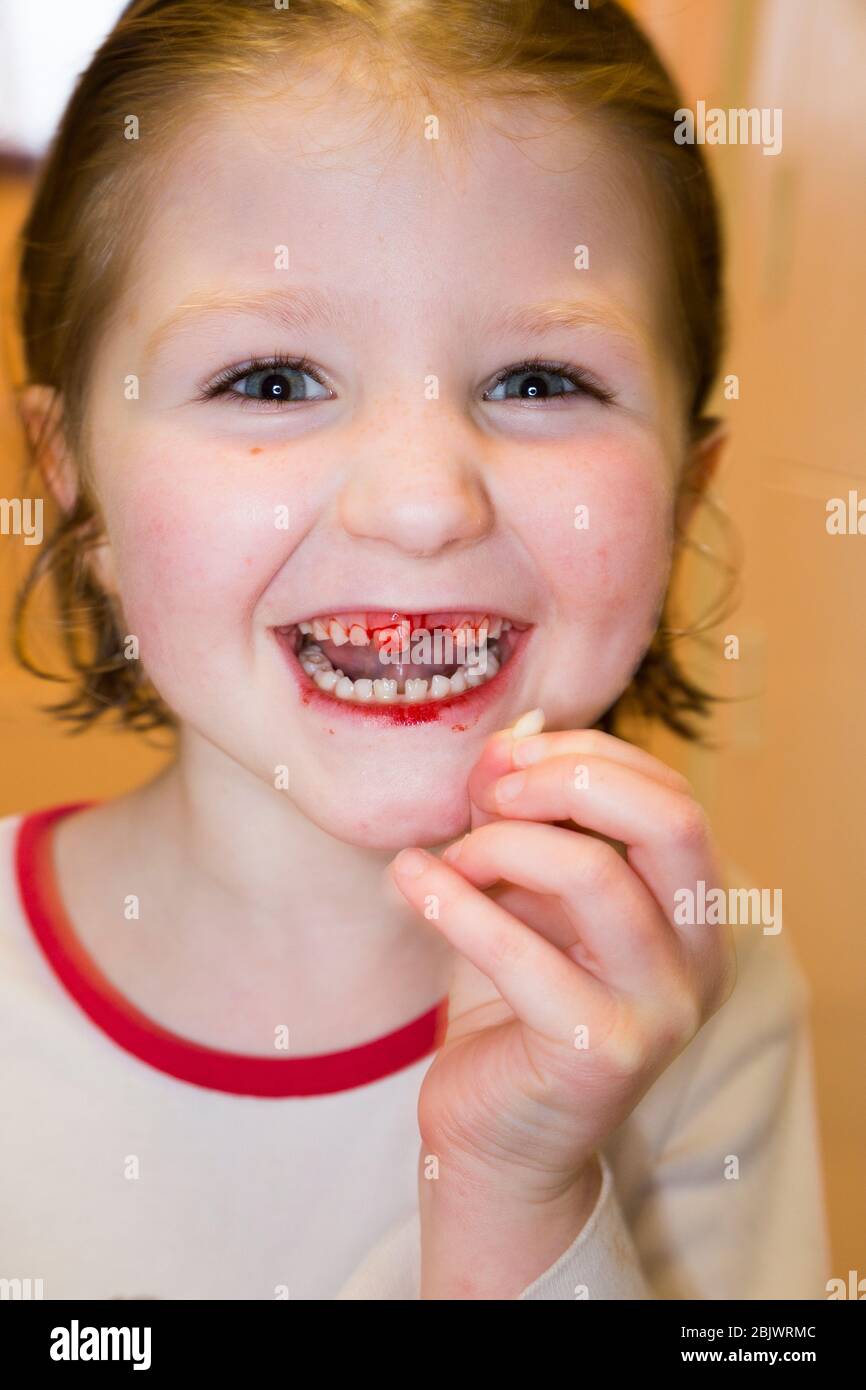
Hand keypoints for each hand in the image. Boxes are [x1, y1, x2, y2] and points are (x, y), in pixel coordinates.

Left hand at [388, 725, 736, 1296]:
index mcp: (692, 910)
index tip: (506, 756)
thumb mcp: (525, 895)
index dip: (585, 755)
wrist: (495, 1137)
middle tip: (493, 789)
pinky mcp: (601, 1052)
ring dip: (500, 845)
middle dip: (571, 778)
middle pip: (669, 819)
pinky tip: (409, 882)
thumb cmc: (513, 1004)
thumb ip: (525, 822)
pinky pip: (522, 952)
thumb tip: (503, 745)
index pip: (668, 794)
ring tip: (448, 859)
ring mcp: (660, 1008)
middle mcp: (699, 956)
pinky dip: (454, 903)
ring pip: (593, 873)